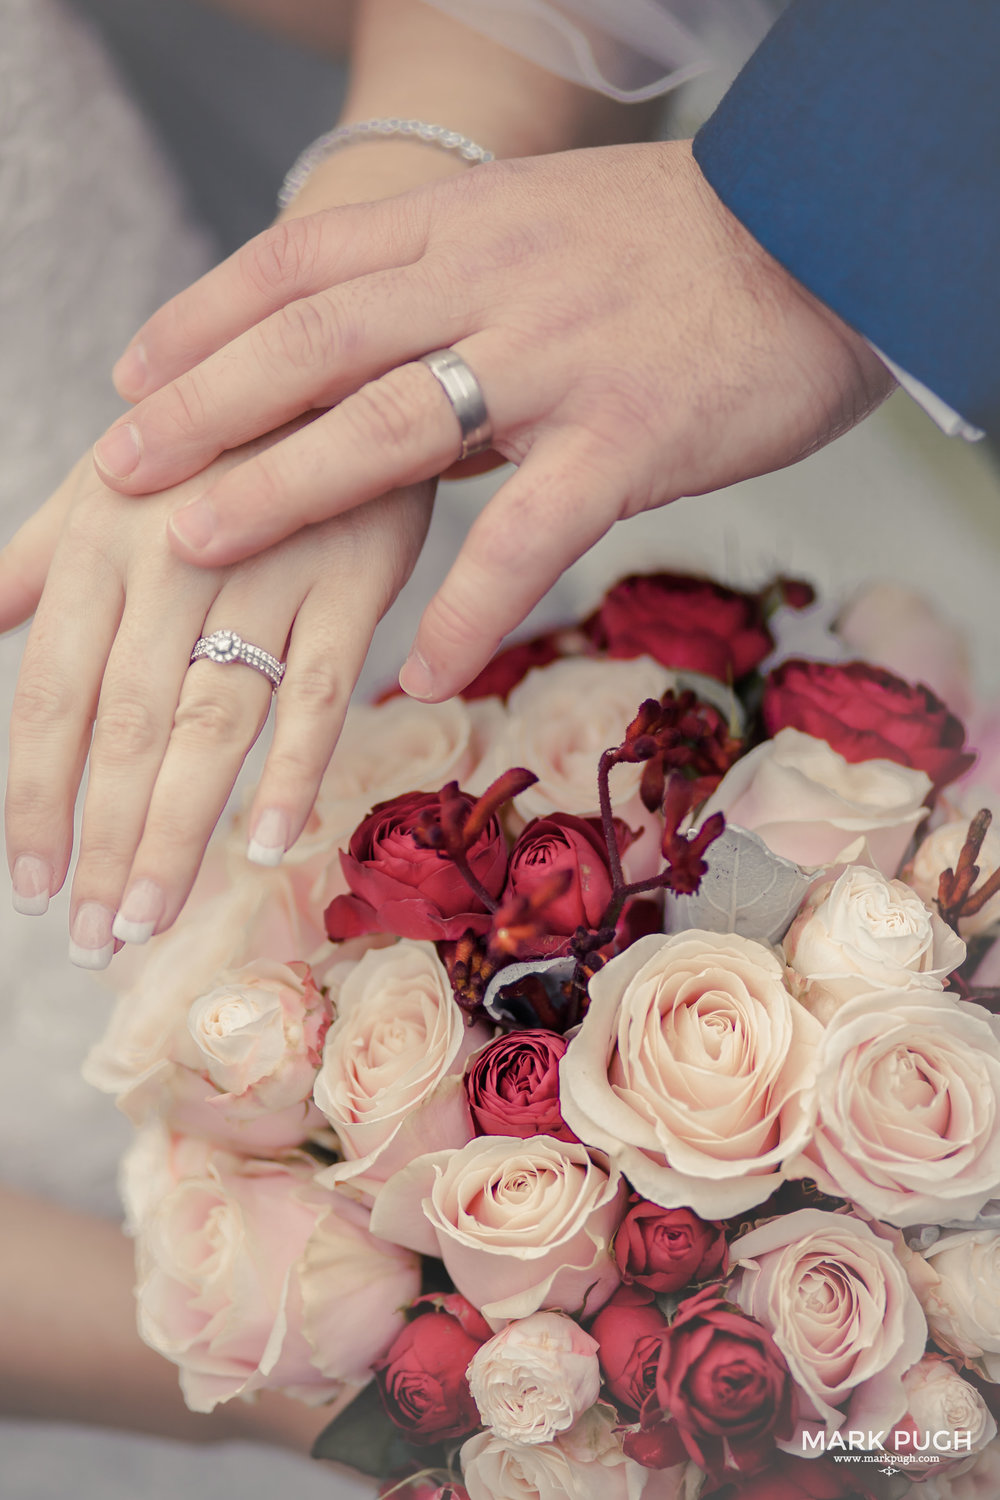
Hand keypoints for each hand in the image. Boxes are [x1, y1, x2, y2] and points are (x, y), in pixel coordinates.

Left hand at [5, 440, 430, 962]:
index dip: (35, 796)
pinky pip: (318, 692)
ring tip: (152, 917)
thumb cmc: (218, 441)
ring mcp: (265, 566)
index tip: (31, 884)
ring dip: (178, 829)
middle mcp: (171, 555)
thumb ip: (37, 558)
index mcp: (98, 537)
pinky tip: (268, 844)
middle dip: (105, 840)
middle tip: (96, 937)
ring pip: (212, 720)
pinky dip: (293, 769)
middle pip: (127, 724)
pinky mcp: (351, 580)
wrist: (346, 367)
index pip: (52, 692)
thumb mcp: (114, 478)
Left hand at [91, 141, 892, 699]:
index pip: (303, 261)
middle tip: (119, 472)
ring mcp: (558, 360)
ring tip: (200, 550)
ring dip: (282, 489)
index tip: (130, 376)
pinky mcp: (629, 440)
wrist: (829, 236)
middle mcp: (494, 281)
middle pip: (314, 341)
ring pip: (391, 425)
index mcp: (467, 224)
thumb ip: (454, 298)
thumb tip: (370, 373)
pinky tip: (417, 675)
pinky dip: (464, 612)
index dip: (203, 318)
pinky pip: (527, 538)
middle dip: (203, 408)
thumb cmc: (682, 251)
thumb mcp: (546, 235)